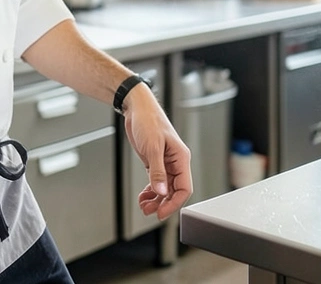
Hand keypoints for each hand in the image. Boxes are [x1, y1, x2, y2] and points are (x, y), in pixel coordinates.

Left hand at [123, 86, 192, 220]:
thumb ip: (157, 171)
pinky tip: (143, 196)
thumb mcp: (153, 146)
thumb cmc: (148, 120)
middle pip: (174, 191)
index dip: (174, 202)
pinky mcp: (155, 162)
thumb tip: (161, 191)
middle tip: (149, 211)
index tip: (161, 212)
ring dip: (155, 199)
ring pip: (165, 188)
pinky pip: (156, 182)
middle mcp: (175, 162)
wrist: (136, 108)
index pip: (184, 188)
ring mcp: (165, 163)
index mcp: (181, 158)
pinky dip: (150, 191)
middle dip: (162, 203)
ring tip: (144, 206)